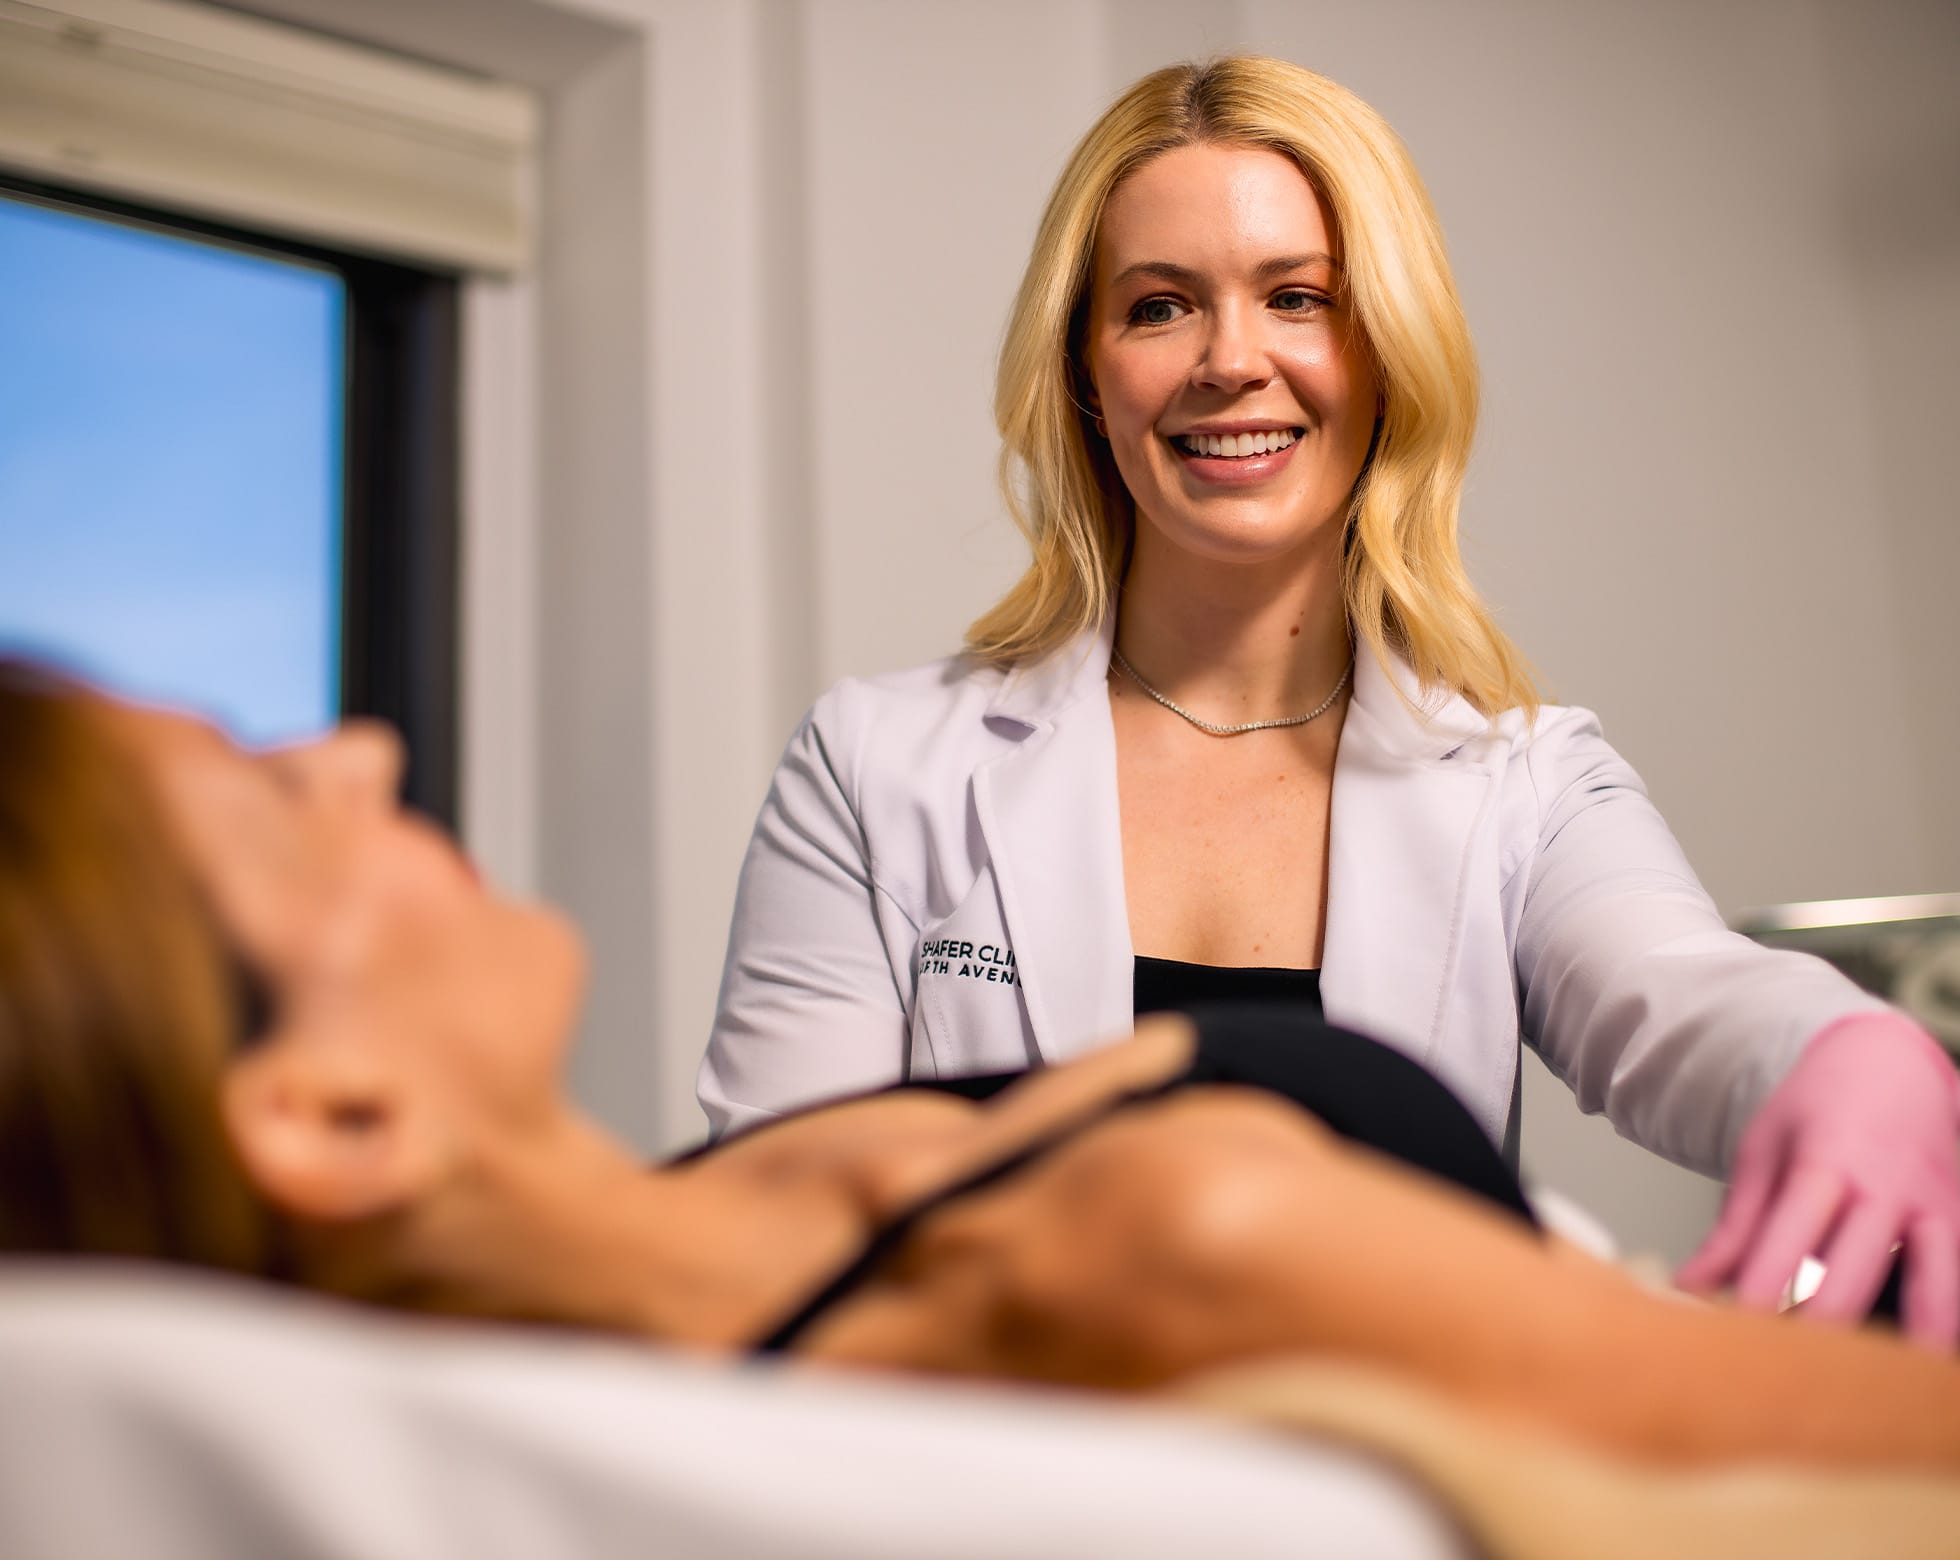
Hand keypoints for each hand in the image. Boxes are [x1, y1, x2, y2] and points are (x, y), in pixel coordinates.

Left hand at [1677, 1012, 1959, 1347]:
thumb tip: (1689, 1288)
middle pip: (1856, 1275)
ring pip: (1935, 1291)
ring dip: (1901, 1345)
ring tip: (1865, 1396)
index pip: (1791, 1237)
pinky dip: (1941, 1325)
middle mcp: (1887, 1190)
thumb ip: (1735, 1228)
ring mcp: (1936, 1210)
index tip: (1733, 1331)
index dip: (1763, 1289)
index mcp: (1825, 1164)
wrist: (1893, 1064)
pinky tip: (1917, 1371)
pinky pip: (1957, 1285)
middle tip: (1781, 1378)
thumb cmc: (1817, 1110)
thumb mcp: (1763, 1151)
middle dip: (1820, 1330)